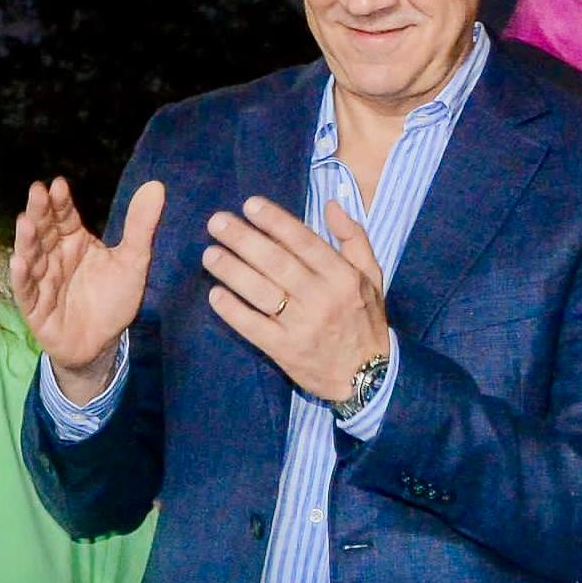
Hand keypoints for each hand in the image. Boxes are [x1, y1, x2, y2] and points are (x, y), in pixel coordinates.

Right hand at [13, 176, 164, 398]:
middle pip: (44, 231)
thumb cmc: (113, 300)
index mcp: (74, 242)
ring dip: (27, 241)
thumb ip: (140, 225)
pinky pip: (26, 292)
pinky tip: (18, 262)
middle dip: (39, 212)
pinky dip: (21, 278)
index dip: (61, 202)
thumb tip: (156, 185)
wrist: (103, 344)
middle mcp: (54, 257)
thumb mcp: (133, 261)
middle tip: (37, 191)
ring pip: (31, 257)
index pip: (64, 217)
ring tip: (25, 222)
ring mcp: (42, 282)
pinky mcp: (36, 309)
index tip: (58, 184)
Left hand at [200, 197, 394, 405]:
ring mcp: (302, 325)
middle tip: (217, 222)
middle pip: (277, 262)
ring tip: (210, 254)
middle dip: (244, 239)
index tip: (250, 205)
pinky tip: (215, 294)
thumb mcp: (371, 276)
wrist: (367, 377)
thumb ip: (354, 238)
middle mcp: (322, 298)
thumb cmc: (365, 320)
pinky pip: (253, 327)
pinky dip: (233, 311)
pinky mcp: (285, 350)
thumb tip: (331, 204)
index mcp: (343, 276)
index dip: (275, 221)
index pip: (304, 241)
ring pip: (262, 292)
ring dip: (232, 271)